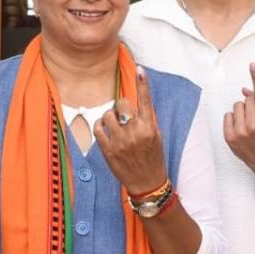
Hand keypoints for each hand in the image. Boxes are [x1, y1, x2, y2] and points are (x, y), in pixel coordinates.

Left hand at [95, 69, 167, 195]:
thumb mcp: (157, 137)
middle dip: (120, 106)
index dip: (143, 84)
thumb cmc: (153, 158)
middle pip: (122, 103)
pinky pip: (98, 128)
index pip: (145, 101)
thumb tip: (138, 102)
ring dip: (109, 117)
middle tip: (122, 115)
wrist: (148, 183)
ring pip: (107, 115)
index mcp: (150, 128)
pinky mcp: (109, 150)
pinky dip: (100, 126)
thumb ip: (147, 120)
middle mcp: (136, 132)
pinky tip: (105, 131)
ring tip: (114, 125)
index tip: (140, 70)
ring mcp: (121, 141)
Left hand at [224, 63, 254, 174]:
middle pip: (247, 99)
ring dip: (241, 111)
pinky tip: (240, 128)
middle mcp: (254, 125)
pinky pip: (227, 115)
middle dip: (251, 105)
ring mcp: (241, 132)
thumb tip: (244, 89)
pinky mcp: (230, 137)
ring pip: (236, 105)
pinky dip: (232, 119)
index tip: (253, 65)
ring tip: (248, 123)